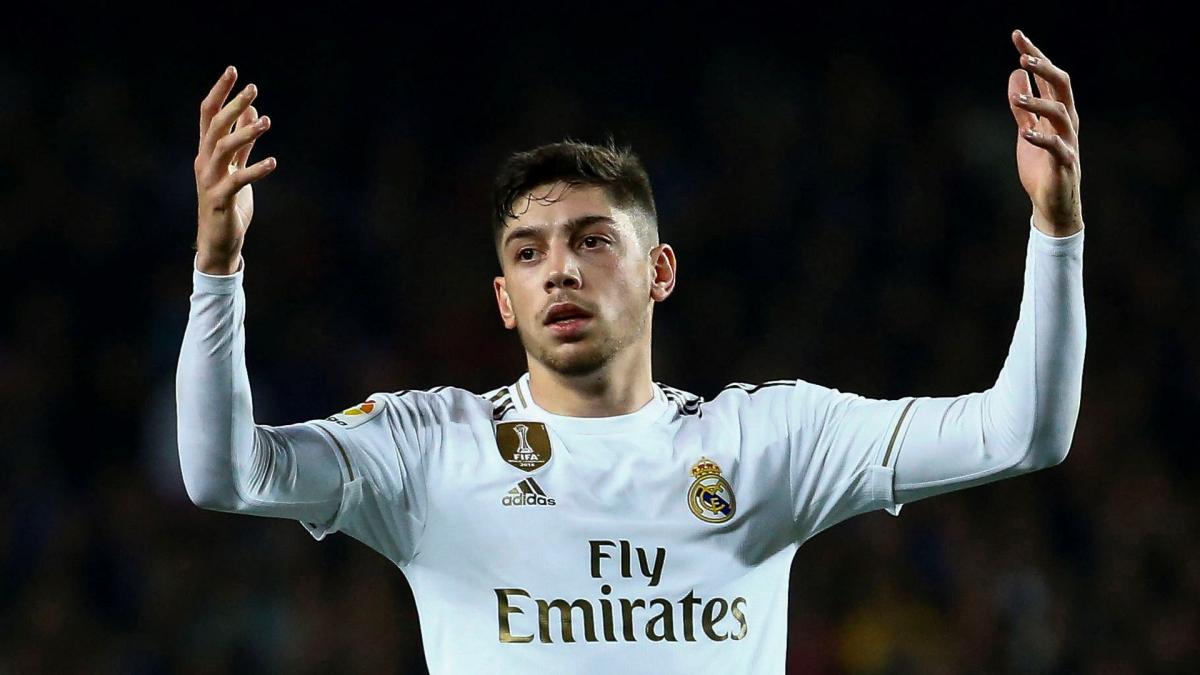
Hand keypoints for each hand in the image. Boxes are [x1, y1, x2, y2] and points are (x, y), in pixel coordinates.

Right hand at [194, 66, 276, 273]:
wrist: (219, 242)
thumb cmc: (228, 203)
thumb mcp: (237, 167)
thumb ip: (244, 141)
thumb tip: (252, 110)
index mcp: (207, 153)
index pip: (208, 115)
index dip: (220, 92)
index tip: (233, 71)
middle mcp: (204, 163)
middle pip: (214, 127)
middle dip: (232, 105)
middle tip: (253, 88)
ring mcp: (210, 181)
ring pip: (222, 149)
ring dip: (245, 134)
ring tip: (267, 122)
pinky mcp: (220, 200)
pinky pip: (237, 181)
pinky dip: (255, 170)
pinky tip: (273, 163)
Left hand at [1008, 30, 1082, 236]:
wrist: (1052, 204)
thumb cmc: (1041, 168)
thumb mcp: (1027, 131)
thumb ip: (1022, 106)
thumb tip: (1016, 75)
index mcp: (1058, 111)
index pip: (1049, 76)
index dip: (1034, 54)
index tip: (1017, 36)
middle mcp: (1067, 122)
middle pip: (1063, 86)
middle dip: (1045, 69)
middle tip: (1023, 58)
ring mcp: (1068, 141)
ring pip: (1061, 113)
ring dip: (1039, 102)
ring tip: (1016, 98)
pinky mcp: (1064, 163)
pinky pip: (1056, 147)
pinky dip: (1041, 138)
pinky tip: (1025, 132)